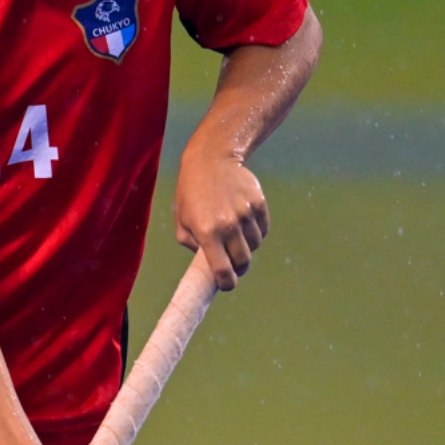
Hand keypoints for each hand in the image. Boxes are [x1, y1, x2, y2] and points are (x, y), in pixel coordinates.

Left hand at [173, 145, 268, 290]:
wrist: (211, 160)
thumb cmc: (191, 193)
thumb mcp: (181, 221)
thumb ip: (192, 246)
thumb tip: (209, 264)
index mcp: (207, 232)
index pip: (222, 270)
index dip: (227, 283)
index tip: (227, 284)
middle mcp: (229, 224)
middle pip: (243, 261)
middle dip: (239, 267)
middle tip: (233, 264)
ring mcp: (246, 213)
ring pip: (254, 245)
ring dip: (247, 246)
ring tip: (235, 235)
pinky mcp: (259, 203)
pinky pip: (263, 229)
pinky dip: (256, 232)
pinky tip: (244, 223)